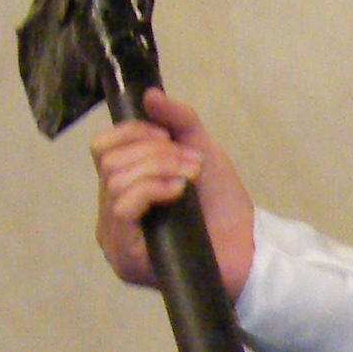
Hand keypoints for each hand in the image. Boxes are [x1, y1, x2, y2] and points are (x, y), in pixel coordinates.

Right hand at [92, 91, 254, 295]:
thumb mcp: (202, 151)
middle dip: (154, 152)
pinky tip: (178, 191)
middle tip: (192, 163)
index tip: (170, 136)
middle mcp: (110, 213)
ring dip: (158, 168)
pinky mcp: (125, 258)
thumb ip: (178, 120)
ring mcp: (115, 238)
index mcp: (122, 187)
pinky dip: (151, 189)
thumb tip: (148, 94)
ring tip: (191, 177)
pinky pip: (121, 208)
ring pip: (114, 182)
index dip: (133, 132)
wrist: (250, 250)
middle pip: (109, 162)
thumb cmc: (222, 206)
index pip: (102, 148)